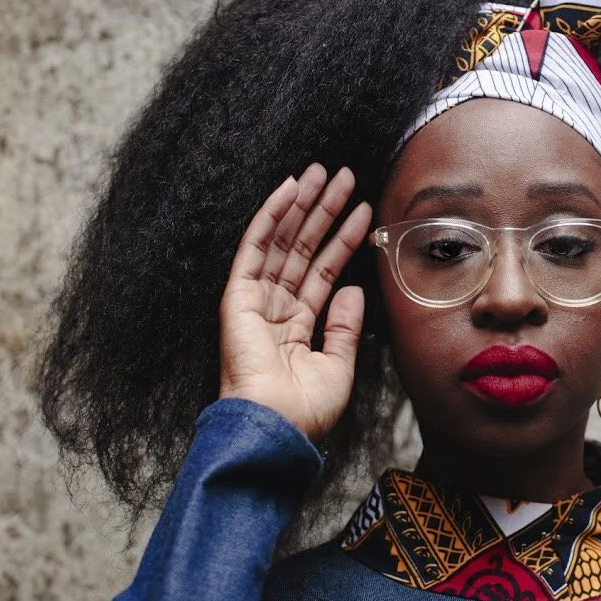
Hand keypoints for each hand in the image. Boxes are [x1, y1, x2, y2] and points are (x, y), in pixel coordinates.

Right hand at [218, 164, 372, 442]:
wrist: (275, 429)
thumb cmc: (304, 411)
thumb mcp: (338, 366)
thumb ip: (345, 327)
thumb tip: (354, 290)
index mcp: (297, 326)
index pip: (324, 271)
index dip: (344, 240)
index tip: (363, 210)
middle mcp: (275, 308)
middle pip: (304, 247)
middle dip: (324, 211)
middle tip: (343, 175)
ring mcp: (255, 300)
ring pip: (283, 240)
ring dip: (303, 204)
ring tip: (324, 171)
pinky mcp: (237, 296)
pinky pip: (255, 247)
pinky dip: (272, 215)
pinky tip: (289, 188)